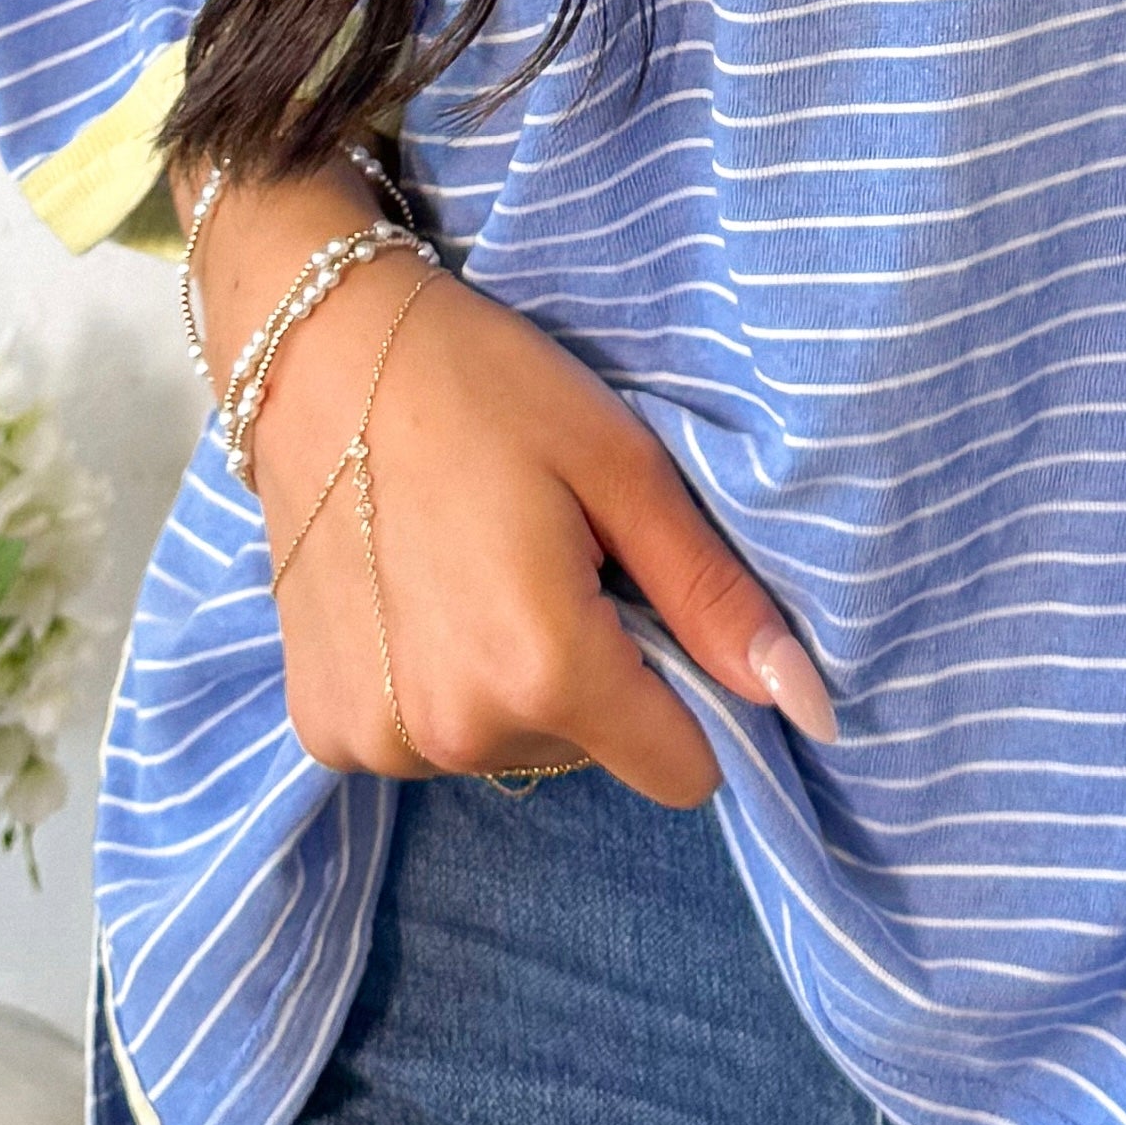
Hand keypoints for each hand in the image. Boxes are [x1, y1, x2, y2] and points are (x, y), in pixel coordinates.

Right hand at [182, 167, 839, 804]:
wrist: (317, 350)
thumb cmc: (482, 388)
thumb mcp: (623, 469)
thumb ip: (715, 599)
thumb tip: (809, 708)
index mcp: (544, 670)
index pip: (682, 774)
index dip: (688, 695)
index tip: (646, 604)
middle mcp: (456, 733)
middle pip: (591, 752)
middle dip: (594, 672)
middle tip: (547, 556)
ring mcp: (377, 740)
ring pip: (510, 747)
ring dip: (513, 679)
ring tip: (475, 565)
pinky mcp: (323, 729)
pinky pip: (430, 739)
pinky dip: (438, 682)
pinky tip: (416, 591)